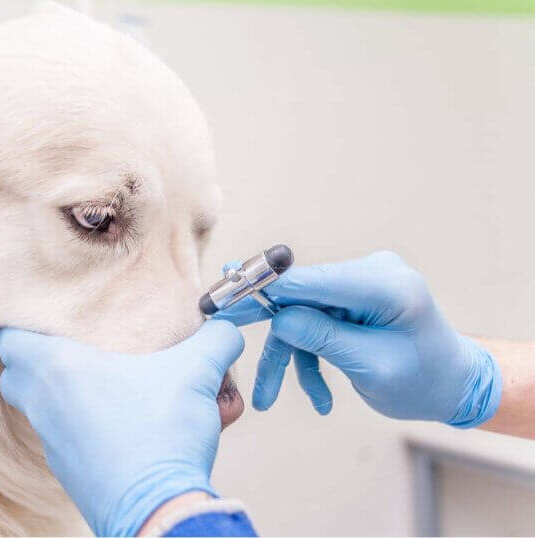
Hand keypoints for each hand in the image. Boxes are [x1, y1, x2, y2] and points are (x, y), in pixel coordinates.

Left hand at [0, 320, 243, 536]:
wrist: (158, 510)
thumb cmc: (163, 436)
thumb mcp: (197, 372)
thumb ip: (216, 339)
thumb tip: (226, 328)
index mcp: (57, 369)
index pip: (8, 337)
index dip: (22, 320)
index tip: (46, 313)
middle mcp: (44, 405)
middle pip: (18, 373)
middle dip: (40, 358)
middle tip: (74, 346)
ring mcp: (52, 442)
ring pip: (41, 407)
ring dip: (65, 393)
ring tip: (107, 384)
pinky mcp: (68, 472)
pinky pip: (66, 438)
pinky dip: (85, 427)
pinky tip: (124, 423)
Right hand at [216, 251, 500, 426]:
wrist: (453, 385)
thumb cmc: (423, 381)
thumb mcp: (371, 367)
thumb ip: (323, 337)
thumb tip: (277, 317)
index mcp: (385, 285)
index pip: (310, 280)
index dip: (263, 289)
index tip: (223, 298)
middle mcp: (372, 272)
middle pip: (300, 295)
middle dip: (264, 323)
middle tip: (219, 328)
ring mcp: (361, 283)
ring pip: (302, 313)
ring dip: (288, 356)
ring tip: (269, 399)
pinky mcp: (353, 297)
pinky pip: (316, 320)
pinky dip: (309, 354)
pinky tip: (319, 395)